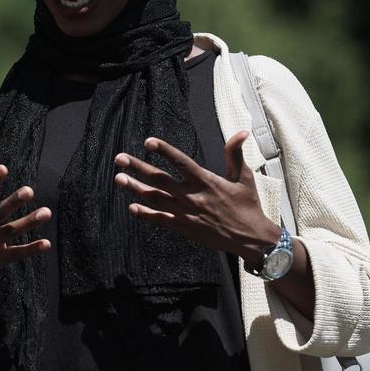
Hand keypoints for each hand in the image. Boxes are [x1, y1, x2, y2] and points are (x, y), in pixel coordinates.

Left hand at [114, 131, 279, 266]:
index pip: (181, 162)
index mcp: (207, 181)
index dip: (164, 151)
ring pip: (155, 199)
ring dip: (135, 188)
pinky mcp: (184, 228)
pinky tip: (132, 207)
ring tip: (119, 178)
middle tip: (120, 158)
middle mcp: (193, 197)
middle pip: (160, 179)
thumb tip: (241, 132)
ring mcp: (186, 214)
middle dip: (138, 167)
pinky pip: (160, 219)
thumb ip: (235, 154)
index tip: (148, 141)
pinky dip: (145, 213)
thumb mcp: (244, 177)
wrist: (250, 238)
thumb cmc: (248, 205)